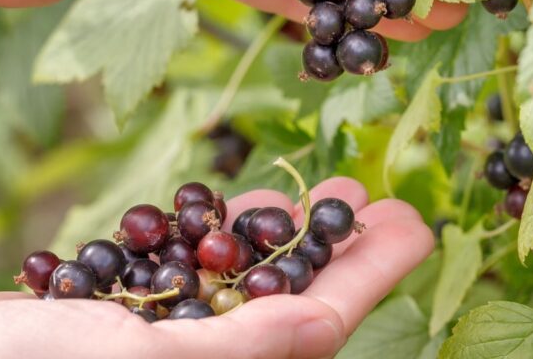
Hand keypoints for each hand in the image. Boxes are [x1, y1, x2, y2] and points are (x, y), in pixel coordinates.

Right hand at [0, 178, 433, 358]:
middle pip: (291, 295)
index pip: (319, 320)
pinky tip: (234, 206)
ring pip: (243, 278)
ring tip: (324, 190)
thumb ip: (239, 347)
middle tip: (375, 196)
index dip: (374, 271)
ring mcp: (159, 336)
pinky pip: (187, 269)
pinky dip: (216, 234)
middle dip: (336, 246)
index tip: (417, 222)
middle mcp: (198, 358)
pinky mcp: (116, 314)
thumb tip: (321, 320)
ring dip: (284, 233)